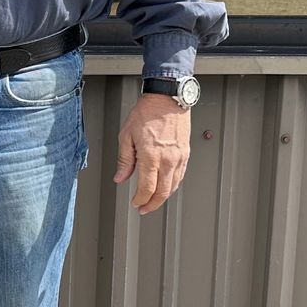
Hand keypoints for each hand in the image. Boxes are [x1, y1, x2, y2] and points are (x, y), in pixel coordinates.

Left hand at [114, 94, 190, 213]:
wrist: (167, 98)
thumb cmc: (147, 112)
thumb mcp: (127, 135)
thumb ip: (125, 159)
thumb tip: (120, 177)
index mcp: (151, 156)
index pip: (147, 188)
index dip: (140, 200)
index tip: (135, 203)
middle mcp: (168, 159)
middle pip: (163, 192)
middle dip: (152, 204)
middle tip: (143, 208)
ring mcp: (179, 157)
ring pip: (174, 186)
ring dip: (163, 197)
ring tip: (153, 200)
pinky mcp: (186, 153)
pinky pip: (181, 175)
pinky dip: (173, 185)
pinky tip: (166, 186)